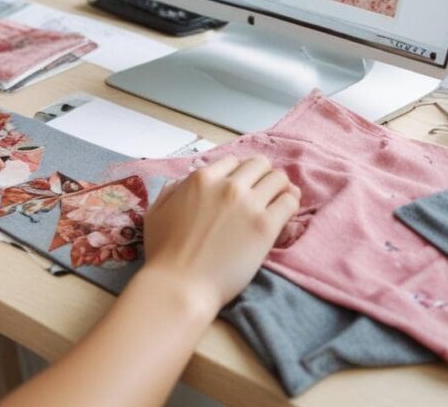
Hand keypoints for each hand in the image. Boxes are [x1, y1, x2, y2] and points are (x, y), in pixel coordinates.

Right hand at [143, 155, 299, 314]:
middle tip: (262, 192)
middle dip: (262, 176)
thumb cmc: (163, 253)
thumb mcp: (156, 212)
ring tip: (278, 201)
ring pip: (279, 179)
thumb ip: (170, 191)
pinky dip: (291, 203)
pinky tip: (285, 213)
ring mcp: (248, 204)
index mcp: (201, 179)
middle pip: (259, 165)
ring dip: (280, 187)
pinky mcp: (265, 226)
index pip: (233, 162)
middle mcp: (227, 185)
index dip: (239, 173)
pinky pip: (290, 202)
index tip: (242, 186)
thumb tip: (180, 185)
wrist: (181, 285)